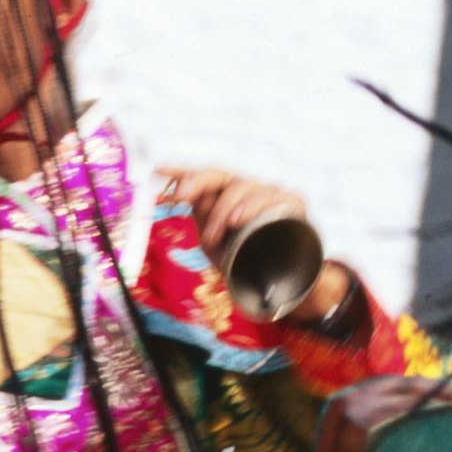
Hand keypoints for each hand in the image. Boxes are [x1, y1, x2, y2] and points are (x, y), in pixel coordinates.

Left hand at [160, 163, 308, 263]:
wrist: (284, 281)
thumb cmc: (246, 260)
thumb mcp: (216, 245)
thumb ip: (204, 220)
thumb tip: (187, 197)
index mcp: (225, 196)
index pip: (203, 178)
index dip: (182, 171)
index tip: (159, 171)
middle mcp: (246, 189)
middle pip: (220, 173)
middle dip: (198, 181)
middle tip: (181, 195)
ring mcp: (269, 192)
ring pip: (241, 187)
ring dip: (221, 211)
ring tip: (212, 237)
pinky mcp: (292, 202)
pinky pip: (271, 198)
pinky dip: (252, 209)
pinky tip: (239, 221)